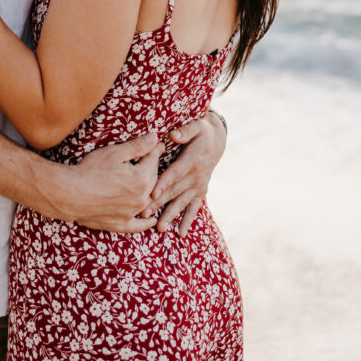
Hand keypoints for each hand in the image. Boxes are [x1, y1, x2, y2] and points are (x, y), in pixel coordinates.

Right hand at [55, 132, 164, 232]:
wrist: (70, 194)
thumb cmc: (91, 170)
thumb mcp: (114, 153)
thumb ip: (137, 146)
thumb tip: (155, 138)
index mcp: (142, 179)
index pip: (153, 160)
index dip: (156, 150)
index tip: (159, 144)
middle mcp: (141, 198)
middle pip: (153, 180)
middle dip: (154, 168)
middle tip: (153, 159)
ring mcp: (131, 214)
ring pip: (148, 201)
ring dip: (153, 191)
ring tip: (155, 184)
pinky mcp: (120, 224)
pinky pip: (138, 225)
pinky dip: (146, 223)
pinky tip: (151, 220)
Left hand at [144, 113, 226, 236]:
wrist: (217, 140)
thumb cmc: (201, 131)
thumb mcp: (196, 126)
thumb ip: (185, 130)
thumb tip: (173, 135)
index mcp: (191, 161)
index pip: (174, 174)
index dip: (163, 184)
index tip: (152, 194)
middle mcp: (196, 177)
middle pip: (174, 192)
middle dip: (159, 204)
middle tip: (144, 214)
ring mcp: (198, 186)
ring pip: (181, 203)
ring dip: (170, 215)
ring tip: (159, 228)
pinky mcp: (200, 192)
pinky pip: (194, 209)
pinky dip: (187, 221)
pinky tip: (180, 234)